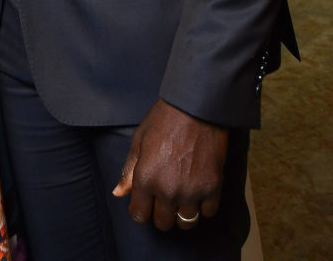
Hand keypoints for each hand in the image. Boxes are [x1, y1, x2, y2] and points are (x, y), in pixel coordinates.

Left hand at [112, 99, 227, 231]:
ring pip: (186, 223)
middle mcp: (168, 190)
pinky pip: (207, 213)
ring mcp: (191, 191)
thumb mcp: (139, 140)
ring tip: (183, 195)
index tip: (146, 203)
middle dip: (161, 213)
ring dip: (183, 212)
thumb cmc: (164, 120)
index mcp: (146, 178)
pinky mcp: (213, 188)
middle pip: (163, 223)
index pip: (139, 215)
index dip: (141, 210)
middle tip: (165, 197)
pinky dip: (203, 205)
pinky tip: (199, 189)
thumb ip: (129, 170)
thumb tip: (119, 193)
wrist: (196, 108)